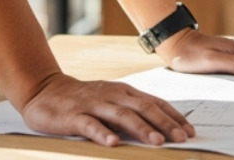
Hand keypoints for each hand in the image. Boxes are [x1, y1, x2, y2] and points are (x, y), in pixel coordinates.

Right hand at [20, 71, 193, 146]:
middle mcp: (112, 95)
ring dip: (141, 128)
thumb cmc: (83, 99)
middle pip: (143, 108)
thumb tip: (160, 127)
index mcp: (124, 92)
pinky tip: (113, 143)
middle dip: (165, 123)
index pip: (154, 102)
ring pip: (121, 115)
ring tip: (157, 141)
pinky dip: (103, 134)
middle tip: (182, 137)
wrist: (44, 90)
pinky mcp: (74, 116)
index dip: (173, 116)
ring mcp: (93, 104)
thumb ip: (131, 110)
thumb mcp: (111, 100)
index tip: (189, 130)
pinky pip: (90, 125)